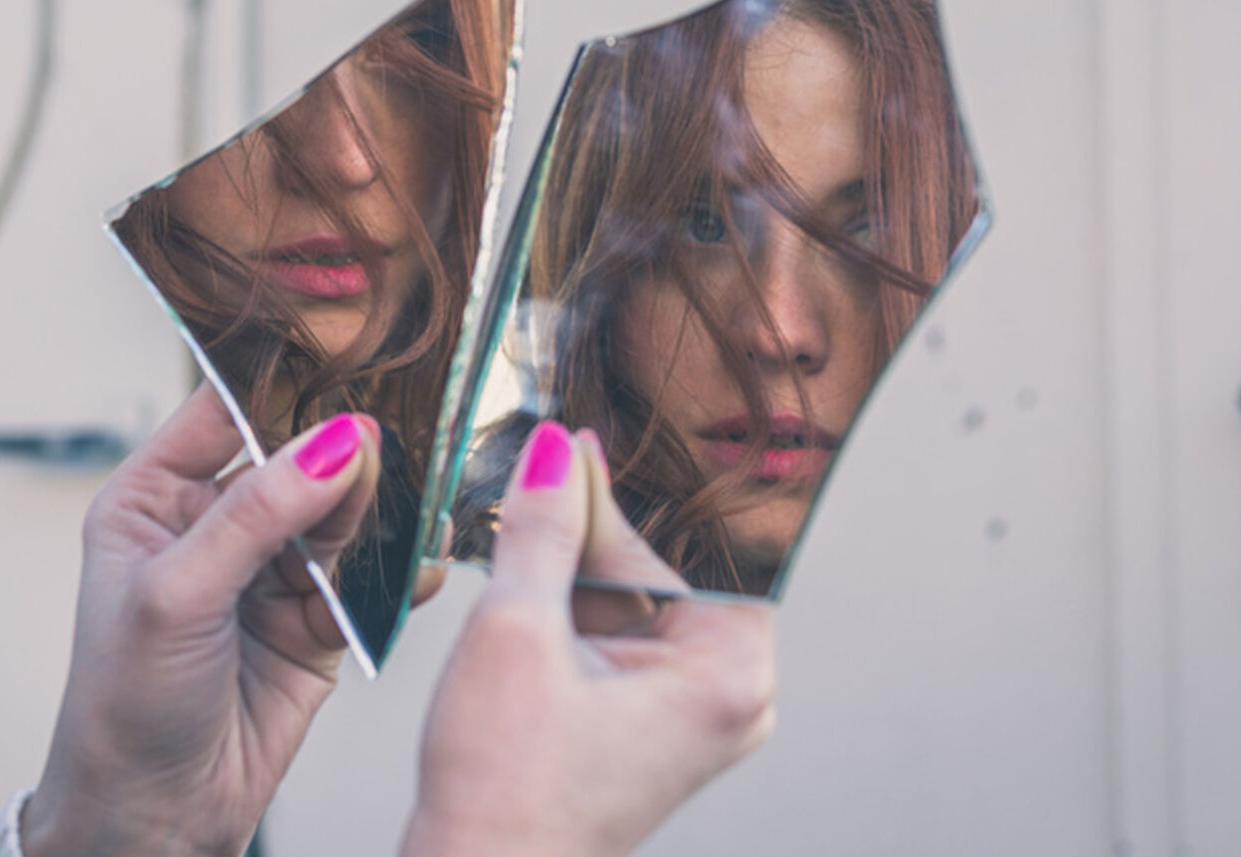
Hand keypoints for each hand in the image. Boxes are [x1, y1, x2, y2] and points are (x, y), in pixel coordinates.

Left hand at [23, 387, 380, 856]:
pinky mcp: (314, 621)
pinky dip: (397, 572)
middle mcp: (213, 527)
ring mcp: (267, 574)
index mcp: (156, 498)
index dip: (280, 387)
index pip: (224, 412)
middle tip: (385, 451)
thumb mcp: (177, 595)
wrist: (153, 817)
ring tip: (406, 510)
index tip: (342, 362)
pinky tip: (418, 565)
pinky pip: (367, 578)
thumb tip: (330, 445)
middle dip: (342, 455)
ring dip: (374, 513)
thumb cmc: (122, 707)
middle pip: (295, 460)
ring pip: (339, 515)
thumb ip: (256, 515)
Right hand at [402, 423, 777, 856]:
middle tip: (538, 478)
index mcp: (731, 673)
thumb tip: (555, 454)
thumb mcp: (518, 630)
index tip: (576, 447)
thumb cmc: (509, 793)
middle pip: (661, 572)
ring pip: (632, 602)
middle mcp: (726, 697)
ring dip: (572, 568)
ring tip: (519, 530)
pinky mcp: (646, 727)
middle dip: (592, 531)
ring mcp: (686, 716)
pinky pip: (617, 639)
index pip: (686, 547)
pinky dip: (569, 609)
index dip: (623, 493)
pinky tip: (522, 584)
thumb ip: (543, 529)